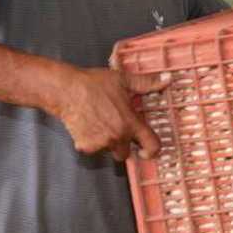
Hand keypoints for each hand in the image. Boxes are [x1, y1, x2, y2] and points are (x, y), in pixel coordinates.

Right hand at [56, 68, 170, 161]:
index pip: (152, 146)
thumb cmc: (93, 83)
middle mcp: (118, 136)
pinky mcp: (85, 146)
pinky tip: (87, 125)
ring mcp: (101, 143)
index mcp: (130, 123)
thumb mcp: (123, 80)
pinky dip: (90, 141)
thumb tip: (167, 79)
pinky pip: (92, 148)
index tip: (147, 151)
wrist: (65, 90)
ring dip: (107, 142)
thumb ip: (147, 83)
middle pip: (125, 153)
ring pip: (109, 150)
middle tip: (115, 129)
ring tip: (99, 123)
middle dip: (122, 145)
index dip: (152, 151)